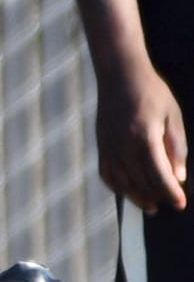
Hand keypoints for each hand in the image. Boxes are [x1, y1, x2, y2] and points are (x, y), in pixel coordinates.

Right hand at [95, 61, 188, 212]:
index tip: (180, 203)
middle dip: (156, 196)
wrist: (120, 75)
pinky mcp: (101, 144)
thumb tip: (178, 176)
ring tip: (149, 206)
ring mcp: (109, 146)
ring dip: (136, 196)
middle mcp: (124, 146)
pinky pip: (107, 172)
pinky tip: (126, 191)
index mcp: (145, 138)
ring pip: (122, 181)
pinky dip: (116, 185)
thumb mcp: (173, 117)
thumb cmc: (151, 93)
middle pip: (141, 182)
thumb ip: (176, 148)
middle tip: (169, 204)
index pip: (159, 175)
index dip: (171, 193)